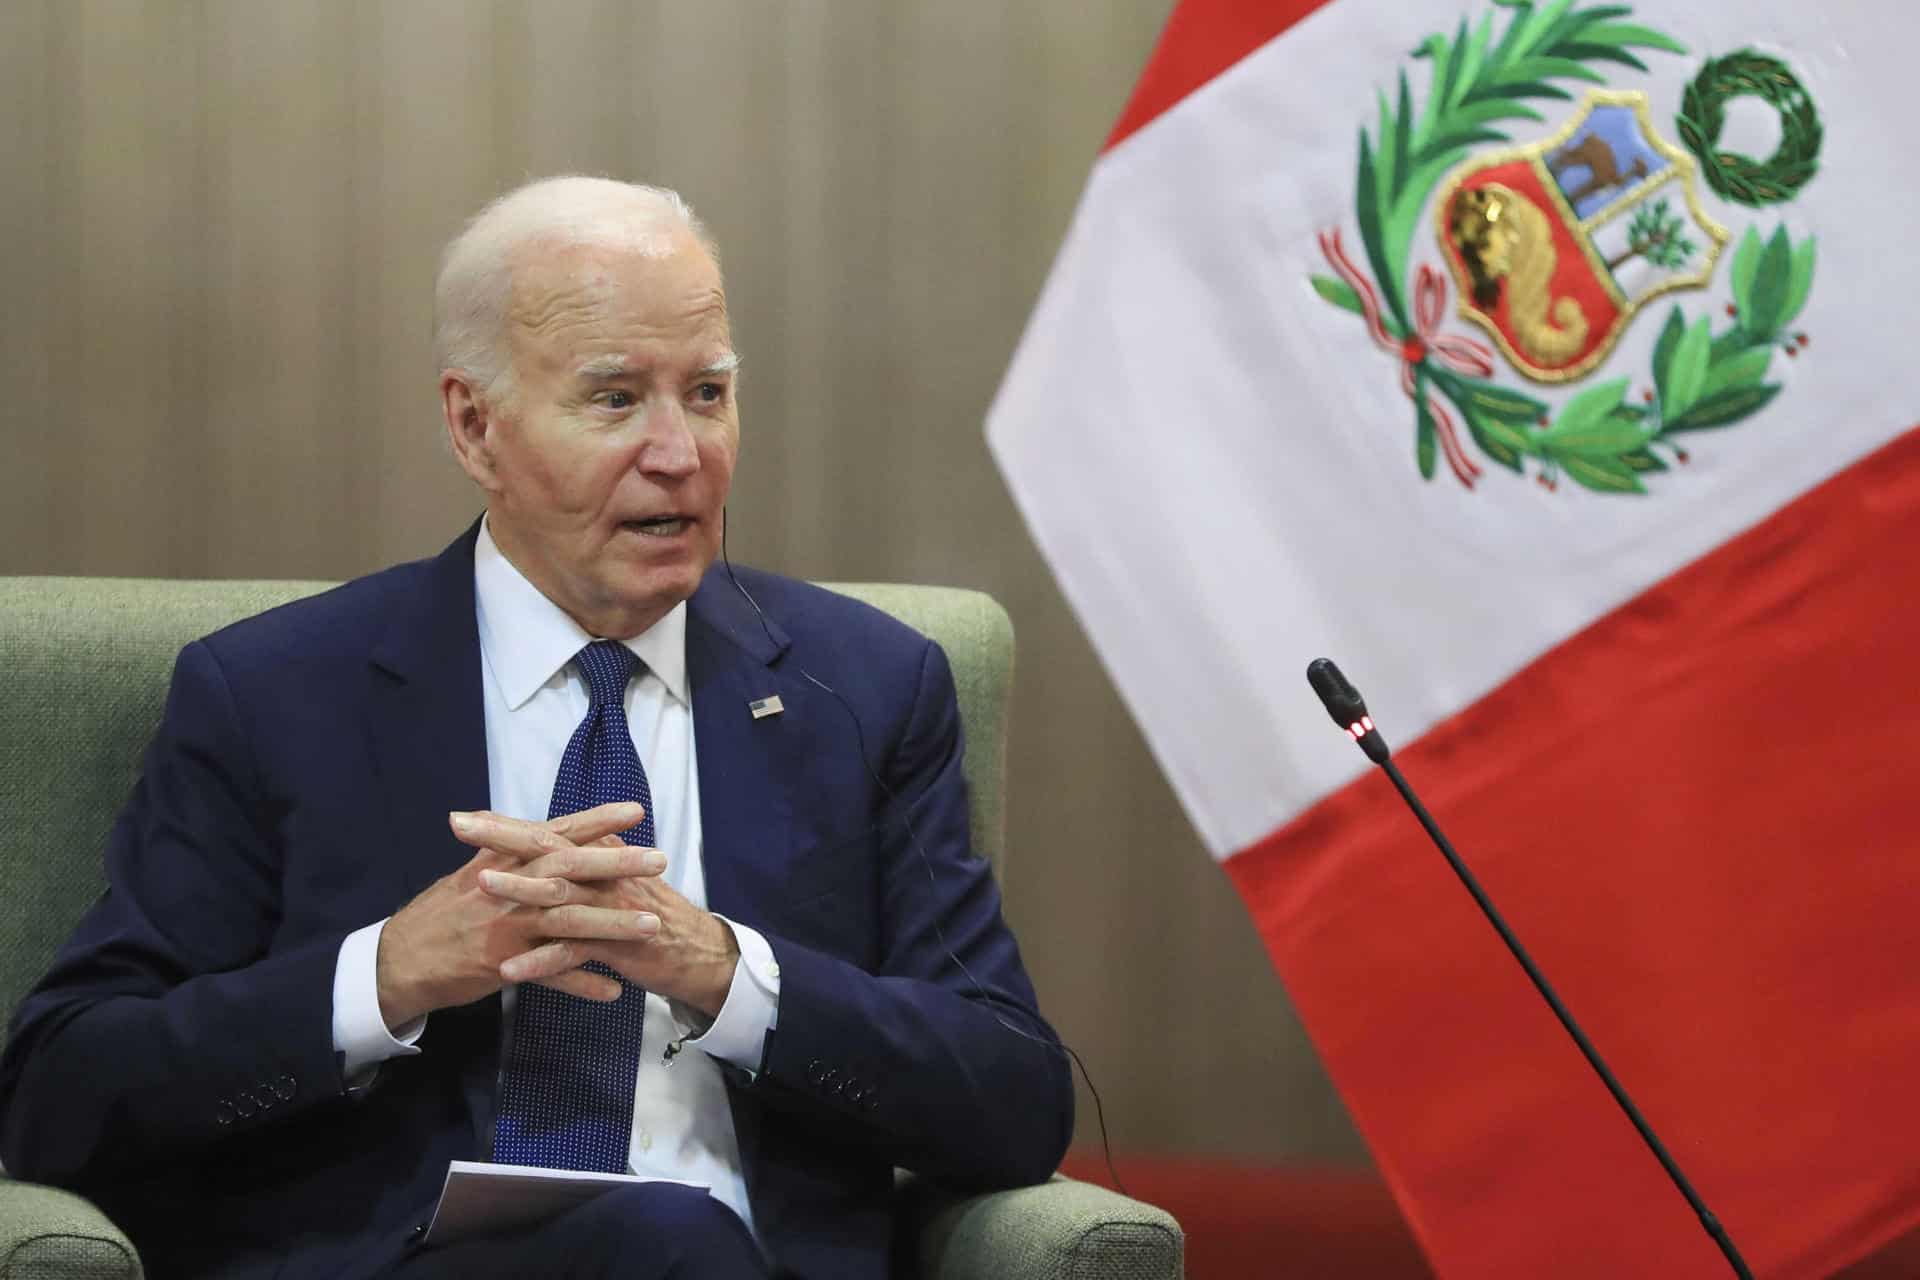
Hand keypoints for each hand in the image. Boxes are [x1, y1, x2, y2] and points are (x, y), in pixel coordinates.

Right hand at [374, 802, 663, 1028]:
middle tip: (660, 860)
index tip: (635, 810)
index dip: (595, 820)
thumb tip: (529, 826)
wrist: (398, 961)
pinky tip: (615, 989)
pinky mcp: (502, 964)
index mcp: (502, 861)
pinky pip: (550, 976)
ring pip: (567, 921)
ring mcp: (506, 927)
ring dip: (612, 923)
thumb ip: (502, 851)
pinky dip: (582, 983)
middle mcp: (506, 888)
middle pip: (568, 870)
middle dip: (616, 864)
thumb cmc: (439, 914)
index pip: (555, 833)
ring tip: (653, 925)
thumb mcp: (469, 872)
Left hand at [475, 844, 740, 1018]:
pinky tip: (510, 970)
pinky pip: (574, 952)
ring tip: (480, 884)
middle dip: (502, 837)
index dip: (506, 824)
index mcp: (602, 854)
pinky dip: (542, 962)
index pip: (549, 831)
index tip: (463, 817)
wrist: (695, 953)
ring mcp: (612, 906)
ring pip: (561, 892)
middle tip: (460, 827)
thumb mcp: (615, 881)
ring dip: (520, 887)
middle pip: (549, 848)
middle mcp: (606, 872)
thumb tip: (541, 847)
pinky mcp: (619, 944)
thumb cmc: (646, 917)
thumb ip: (582, 864)